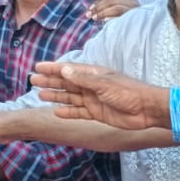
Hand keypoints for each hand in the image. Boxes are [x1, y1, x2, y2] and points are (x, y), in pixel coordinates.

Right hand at [31, 60, 167, 129]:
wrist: (147, 109)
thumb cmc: (128, 92)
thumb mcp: (104, 84)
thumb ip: (84, 79)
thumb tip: (64, 70)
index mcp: (93, 74)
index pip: (69, 70)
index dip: (53, 68)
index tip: (38, 67)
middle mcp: (91, 86)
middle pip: (66, 83)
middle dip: (50, 81)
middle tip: (32, 80)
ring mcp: (93, 100)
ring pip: (70, 97)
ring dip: (56, 96)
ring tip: (39, 94)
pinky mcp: (97, 113)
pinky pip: (78, 112)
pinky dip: (68, 112)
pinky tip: (57, 112)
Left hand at [88, 0, 139, 21]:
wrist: (144, 29)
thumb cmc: (130, 18)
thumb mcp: (120, 7)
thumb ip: (109, 1)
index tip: (90, 4)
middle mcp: (131, 1)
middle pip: (110, 0)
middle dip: (97, 7)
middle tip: (89, 14)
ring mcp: (133, 10)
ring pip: (115, 7)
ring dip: (102, 13)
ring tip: (94, 18)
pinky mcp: (134, 19)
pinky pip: (121, 17)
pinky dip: (111, 18)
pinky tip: (104, 21)